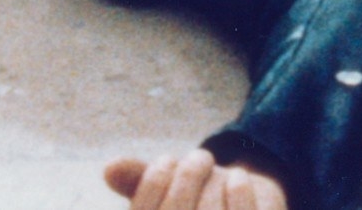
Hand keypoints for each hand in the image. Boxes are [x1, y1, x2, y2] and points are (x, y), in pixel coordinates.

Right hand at [105, 151, 286, 209]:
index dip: (151, 184)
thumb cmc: (200, 202)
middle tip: (199, 156)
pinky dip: (239, 189)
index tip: (165, 160)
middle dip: (187, 176)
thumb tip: (109, 167)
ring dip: (214, 181)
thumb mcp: (169, 189)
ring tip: (219, 170)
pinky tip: (238, 176)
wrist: (252, 209)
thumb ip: (138, 182)